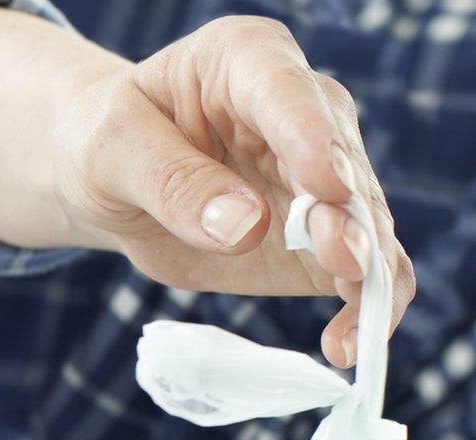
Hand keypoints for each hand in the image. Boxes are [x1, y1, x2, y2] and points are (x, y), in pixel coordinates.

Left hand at [51, 15, 413, 367]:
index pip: (288, 92)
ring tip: (353, 329)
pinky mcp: (326, 239)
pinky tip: (348, 345)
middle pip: (343, 164)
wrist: (110, 180)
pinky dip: (366, 308)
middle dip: (348, 218)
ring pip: (368, 223)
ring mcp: (325, 178)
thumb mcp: (111, 152)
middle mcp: (305, 112)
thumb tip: (244, 225)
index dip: (311, 138)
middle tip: (340, 261)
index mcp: (247, 60)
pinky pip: (364, 271)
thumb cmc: (107, 144)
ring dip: (367, 273)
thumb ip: (173, 182)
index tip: (325, 185)